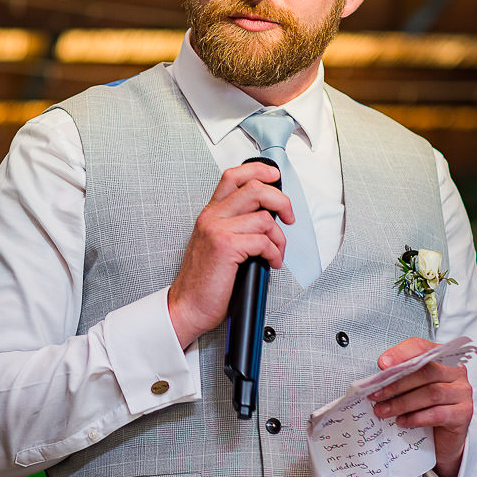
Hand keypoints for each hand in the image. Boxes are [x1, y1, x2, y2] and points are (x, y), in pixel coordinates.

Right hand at [167, 160, 290, 348]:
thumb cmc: (204, 281)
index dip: (258, 170)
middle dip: (282, 202)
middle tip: (288, 218)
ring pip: (264, 218)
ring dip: (279, 238)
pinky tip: (270, 263)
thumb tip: (268, 218)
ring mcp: (217, 230)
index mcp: (210, 214)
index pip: (233, 176)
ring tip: (275, 253)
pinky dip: (274, 253)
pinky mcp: (225, 246)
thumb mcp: (216, 245)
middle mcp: (212, 217)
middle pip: (255, 189)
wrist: (188, 306)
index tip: (274, 177)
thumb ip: (235, 226)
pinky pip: (263, 241)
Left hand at [369, 337, 473, 476]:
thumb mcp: (411, 388)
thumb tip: (377, 377)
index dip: (401, 353)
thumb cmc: (424, 406)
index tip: (381, 364)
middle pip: (426, 371)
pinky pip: (438, 414)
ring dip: (402, 403)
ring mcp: (462, 393)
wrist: (443, 437)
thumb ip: (400, 377)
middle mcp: (456, 372)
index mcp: (442, 358)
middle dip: (396, 383)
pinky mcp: (464, 413)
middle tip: (374, 394)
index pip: (422, 347)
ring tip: (382, 411)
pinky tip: (402, 421)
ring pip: (431, 393)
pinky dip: (416, 418)